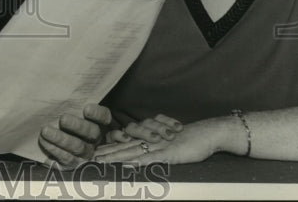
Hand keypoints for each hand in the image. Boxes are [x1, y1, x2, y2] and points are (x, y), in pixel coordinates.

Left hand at [38, 104, 112, 166]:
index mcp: (98, 122)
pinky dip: (54, 149)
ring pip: (78, 147)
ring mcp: (85, 153)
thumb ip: (71, 99)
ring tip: (45, 130)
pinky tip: (44, 141)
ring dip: (61, 139)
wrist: (49, 137)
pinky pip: (66, 158)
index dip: (98, 114)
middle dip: (77, 126)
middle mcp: (94, 138)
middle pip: (91, 132)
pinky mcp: (73, 163)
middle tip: (63, 119)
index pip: (104, 117)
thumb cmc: (62, 115)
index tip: (86, 109)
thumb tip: (65, 79)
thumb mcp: (70, 106)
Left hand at [95, 119, 220, 165]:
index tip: (94, 153)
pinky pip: (152, 157)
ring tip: (102, 161)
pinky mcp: (169, 153)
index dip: (110, 147)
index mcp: (149, 138)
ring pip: (133, 151)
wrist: (206, 133)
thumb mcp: (168, 144)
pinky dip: (140, 161)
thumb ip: (153, 150)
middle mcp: (151, 140)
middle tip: (91, 157)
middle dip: (107, 152)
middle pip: (124, 146)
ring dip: (117, 156)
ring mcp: (159, 146)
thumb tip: (137, 159)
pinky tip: (128, 164)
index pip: (125, 143)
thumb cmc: (187, 140)